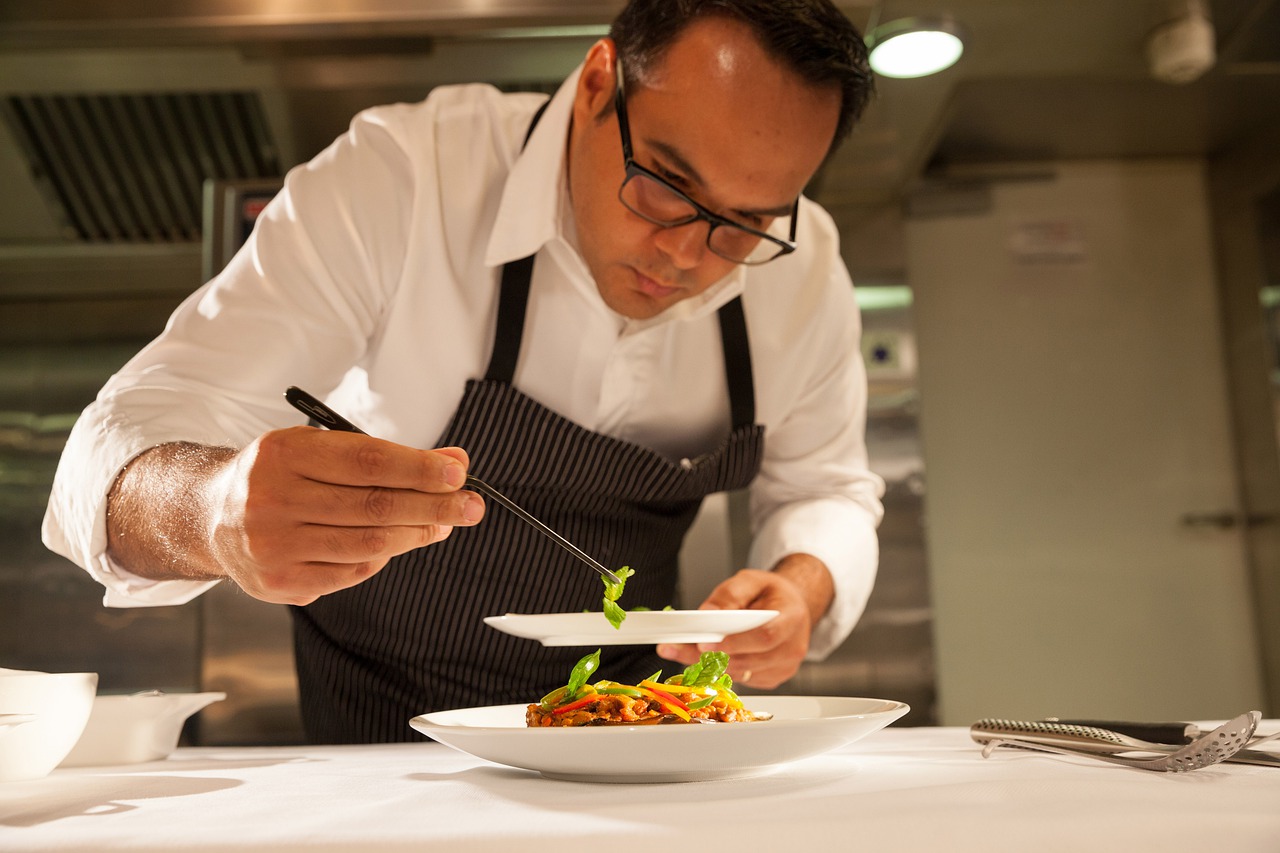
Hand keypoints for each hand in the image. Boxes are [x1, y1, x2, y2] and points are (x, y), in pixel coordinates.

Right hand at [208, 427, 485, 604]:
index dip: (418, 469)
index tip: (457, 475)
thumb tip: (454, 464)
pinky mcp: (277, 582)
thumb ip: (386, 456)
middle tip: (471, 506)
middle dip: (432, 506)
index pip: (367, 461)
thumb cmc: (281, 475)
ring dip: (415, 534)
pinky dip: (382, 558)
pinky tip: (397, 543)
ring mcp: (272, 545)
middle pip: (373, 506)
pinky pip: (350, 573)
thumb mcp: (323, 449)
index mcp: (284, 453)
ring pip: (367, 544)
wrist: (210, 514)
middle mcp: (271, 499)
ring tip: (442, 524)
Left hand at [656, 561, 826, 689]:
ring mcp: (783, 668)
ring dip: (709, 665)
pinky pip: (741, 679)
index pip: (764, 637)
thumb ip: (730, 594)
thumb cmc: (772, 594)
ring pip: (740, 673)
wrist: (792, 608)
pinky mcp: (772, 678)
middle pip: (748, 660)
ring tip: (682, 649)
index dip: (734, 643)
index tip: (704, 643)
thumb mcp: (751, 580)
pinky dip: (721, 670)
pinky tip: (707, 657)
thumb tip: (708, 613)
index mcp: (791, 619)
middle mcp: (791, 648)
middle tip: (678, 647)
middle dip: (710, 656)